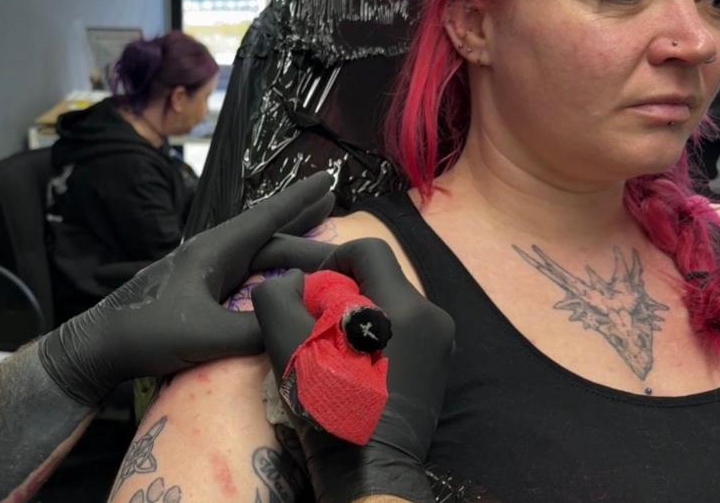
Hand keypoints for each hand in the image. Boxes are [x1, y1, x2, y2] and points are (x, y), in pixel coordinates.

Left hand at [38, 173, 335, 406]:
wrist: (102, 346)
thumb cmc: (147, 332)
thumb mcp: (206, 334)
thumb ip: (254, 329)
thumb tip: (298, 323)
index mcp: (214, 250)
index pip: (267, 218)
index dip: (300, 200)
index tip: (329, 177)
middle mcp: (214, 255)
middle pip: (273, 242)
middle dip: (311, 238)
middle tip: (352, 244)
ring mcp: (208, 274)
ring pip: (263, 259)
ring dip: (296, 256)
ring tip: (329, 252)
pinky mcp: (204, 293)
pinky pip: (252, 278)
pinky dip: (276, 277)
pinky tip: (288, 282)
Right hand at [251, 237, 454, 502]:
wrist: (369, 468)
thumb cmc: (330, 405)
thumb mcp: (288, 346)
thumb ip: (278, 296)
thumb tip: (294, 280)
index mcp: (404, 307)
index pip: (368, 250)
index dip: (333, 260)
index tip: (314, 293)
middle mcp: (433, 317)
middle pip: (380, 280)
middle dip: (344, 294)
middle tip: (318, 326)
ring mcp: (441, 343)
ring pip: (391, 306)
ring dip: (360, 316)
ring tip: (336, 350)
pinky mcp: (440, 367)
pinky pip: (405, 331)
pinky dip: (378, 337)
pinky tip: (358, 367)